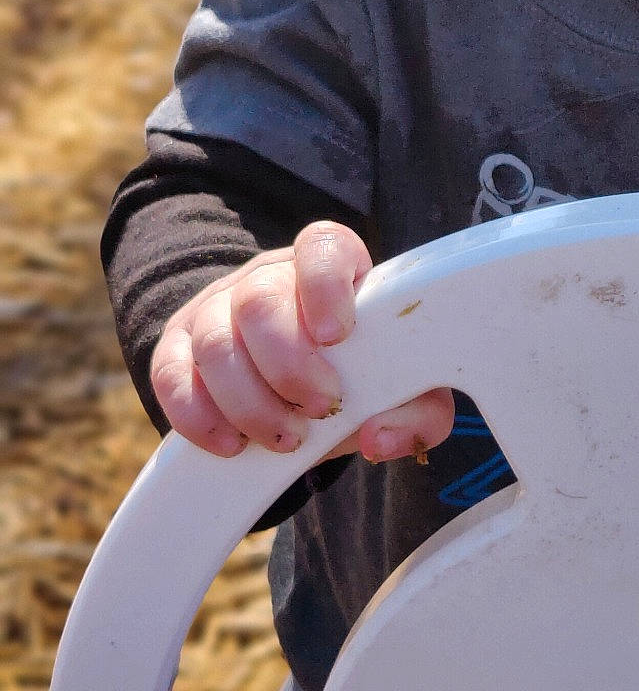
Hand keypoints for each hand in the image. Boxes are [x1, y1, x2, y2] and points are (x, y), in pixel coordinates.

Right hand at [149, 220, 454, 463]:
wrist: (296, 393)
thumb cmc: (357, 380)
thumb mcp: (401, 395)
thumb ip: (415, 415)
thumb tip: (380, 438)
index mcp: (329, 268)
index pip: (320, 246)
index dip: (325, 284)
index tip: (337, 335)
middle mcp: (269, 278)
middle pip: (259, 300)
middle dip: (288, 366)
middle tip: (319, 407)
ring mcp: (216, 309)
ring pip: (214, 342)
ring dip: (250, 402)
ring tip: (286, 438)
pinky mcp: (177, 349)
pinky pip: (171, 374)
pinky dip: (200, 417)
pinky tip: (233, 444)